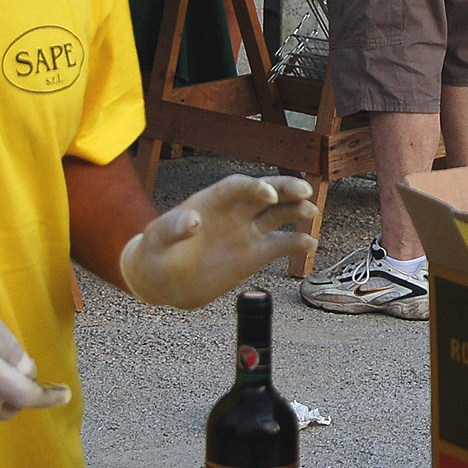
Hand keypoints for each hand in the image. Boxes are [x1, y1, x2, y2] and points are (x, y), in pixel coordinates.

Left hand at [120, 175, 317, 309]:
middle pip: (265, 193)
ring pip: (278, 214)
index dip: (254, 187)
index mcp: (212, 201)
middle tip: (305, 191)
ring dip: (296, 210)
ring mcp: (245, 232)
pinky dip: (296, 243)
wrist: (161, 281)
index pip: (237, 187)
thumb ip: (173, 227)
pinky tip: (310, 243)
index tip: (268, 194)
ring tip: (311, 212)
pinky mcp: (252, 255)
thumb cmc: (156, 253)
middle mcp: (234, 212)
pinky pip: (280, 245)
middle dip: (285, 189)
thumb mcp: (157, 239)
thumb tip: (193, 220)